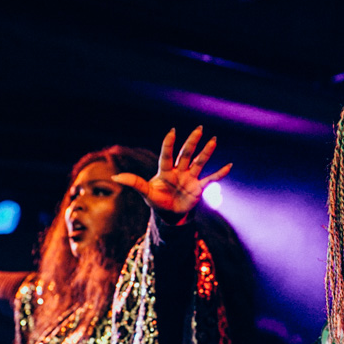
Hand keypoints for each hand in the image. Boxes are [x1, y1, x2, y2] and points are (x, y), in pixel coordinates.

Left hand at [112, 127, 230, 219]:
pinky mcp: (199, 187)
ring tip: (213, 140)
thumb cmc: (156, 201)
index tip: (172, 132)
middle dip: (192, 142)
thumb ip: (133, 182)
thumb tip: (115, 177)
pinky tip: (229, 165)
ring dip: (206, 152)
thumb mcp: (145, 192)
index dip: (169, 144)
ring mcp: (190, 178)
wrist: (170, 214)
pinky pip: (211, 179)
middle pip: (186, 154)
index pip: (167, 155)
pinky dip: (220, 173)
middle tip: (199, 129)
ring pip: (199, 162)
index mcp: (165, 171)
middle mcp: (179, 171)